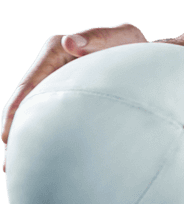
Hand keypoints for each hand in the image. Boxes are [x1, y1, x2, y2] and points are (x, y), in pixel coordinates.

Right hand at [2, 23, 147, 170]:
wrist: (149, 58)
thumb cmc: (134, 46)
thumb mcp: (121, 37)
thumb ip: (97, 38)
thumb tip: (69, 43)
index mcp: (57, 51)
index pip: (30, 82)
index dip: (17, 108)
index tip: (8, 132)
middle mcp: (52, 67)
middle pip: (27, 100)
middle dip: (15, 128)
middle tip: (10, 159)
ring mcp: (58, 82)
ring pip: (36, 111)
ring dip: (27, 136)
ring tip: (17, 166)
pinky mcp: (67, 96)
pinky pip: (50, 116)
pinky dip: (44, 134)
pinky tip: (42, 157)